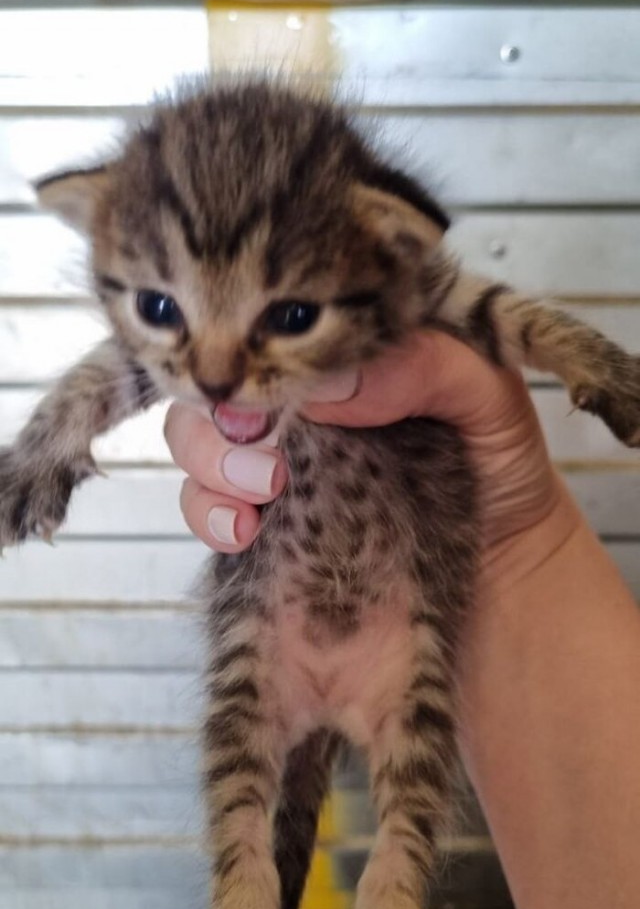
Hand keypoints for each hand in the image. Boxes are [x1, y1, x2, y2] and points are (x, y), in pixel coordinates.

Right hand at [165, 331, 578, 574]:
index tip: (271, 364)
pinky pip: (208, 509)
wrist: (508, 585)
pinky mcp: (266, 531)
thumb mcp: (491, 402)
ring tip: (264, 490)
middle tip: (266, 444)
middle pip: (223, 377)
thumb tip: (331, 384)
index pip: (273, 323)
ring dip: (208, 458)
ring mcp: (280, 468)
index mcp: (349, 359)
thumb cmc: (505, 479)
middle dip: (223, 404)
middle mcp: (305, 407)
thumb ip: (429, 368)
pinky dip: (209, 513)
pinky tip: (244, 531)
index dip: (256, 333)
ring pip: (198, 439)